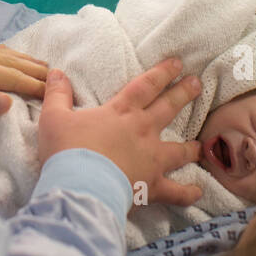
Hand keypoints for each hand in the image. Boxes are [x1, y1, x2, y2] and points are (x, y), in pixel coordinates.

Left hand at [0, 40, 46, 122]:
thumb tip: (8, 102)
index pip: (6, 75)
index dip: (30, 83)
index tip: (50, 91)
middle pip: (4, 59)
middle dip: (30, 67)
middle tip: (54, 75)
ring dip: (18, 58)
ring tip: (39, 64)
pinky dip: (0, 54)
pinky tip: (5, 54)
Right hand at [37, 58, 203, 207]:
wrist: (79, 186)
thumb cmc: (67, 150)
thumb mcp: (54, 117)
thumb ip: (58, 94)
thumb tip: (56, 72)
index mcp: (121, 112)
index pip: (146, 86)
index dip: (162, 73)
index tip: (178, 63)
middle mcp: (142, 131)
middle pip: (168, 108)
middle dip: (183, 94)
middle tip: (197, 84)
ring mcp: (151, 159)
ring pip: (178, 150)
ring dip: (191, 147)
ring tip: (200, 144)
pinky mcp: (152, 186)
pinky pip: (175, 191)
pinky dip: (187, 192)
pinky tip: (197, 191)